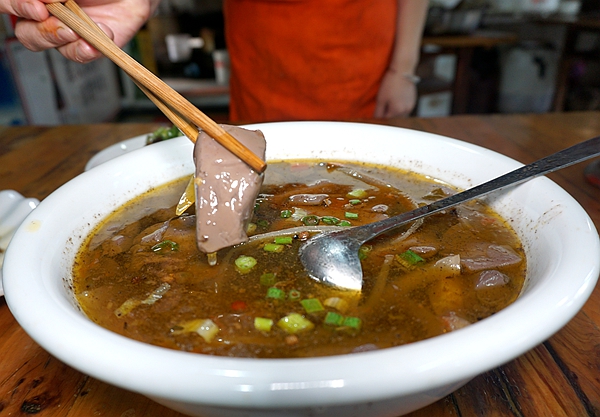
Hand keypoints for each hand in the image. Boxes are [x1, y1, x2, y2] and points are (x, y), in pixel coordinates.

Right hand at [0, 0, 156, 62]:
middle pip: (24, 31)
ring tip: (75, 31)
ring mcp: (63, 32)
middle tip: (50, 18)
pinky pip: (75, 54)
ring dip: (58, 38)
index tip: (38, 7)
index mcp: (37, 0)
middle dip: (39, 28)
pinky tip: (92, 42)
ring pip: (45, 45)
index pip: (9, 3)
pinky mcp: (83, 46)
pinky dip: (83, 50)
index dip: (16, 6)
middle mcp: (44, 15)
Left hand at [373, 69, 417, 117]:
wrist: (403, 71)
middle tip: (382, 109)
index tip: (376, 114)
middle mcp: (405, 110)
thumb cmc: (390, 83)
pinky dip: (400, 109)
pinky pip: (405, 110)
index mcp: (396, 111)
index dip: (380, 118)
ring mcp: (410, 106)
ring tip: (390, 105)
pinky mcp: (413, 102)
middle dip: (388, 116)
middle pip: (394, 119)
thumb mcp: (381, 98)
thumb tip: (376, 120)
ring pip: (401, 116)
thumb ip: (378, 112)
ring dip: (395, 114)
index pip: (386, 120)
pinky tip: (396, 102)